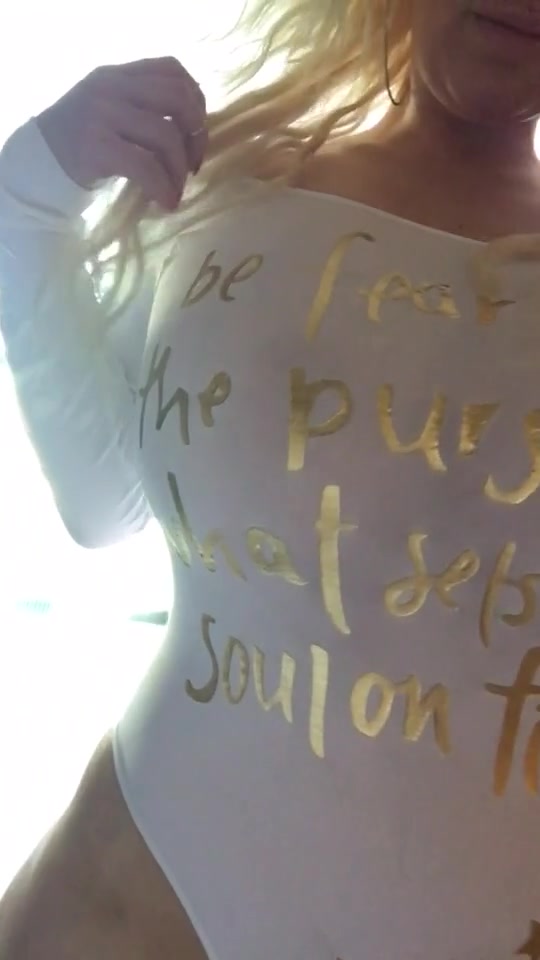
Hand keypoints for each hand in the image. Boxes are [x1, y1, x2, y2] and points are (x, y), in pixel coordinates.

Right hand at [36, 57, 206, 209]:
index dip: (196, 100)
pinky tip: (166, 202)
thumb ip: (142, 105)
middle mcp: (111, 87)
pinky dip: (164, 187)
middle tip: (192, 164)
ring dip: (180, 169)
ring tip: (176, 190)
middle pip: (178, 98)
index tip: (195, 132)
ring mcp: (103, 114)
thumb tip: (193, 128)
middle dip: (196, 135)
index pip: (172, 69)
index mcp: (118, 75)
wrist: (40, 164)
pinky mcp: (97, 146)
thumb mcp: (109, 108)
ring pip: (166, 134)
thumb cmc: (81, 143)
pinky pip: (146, 166)